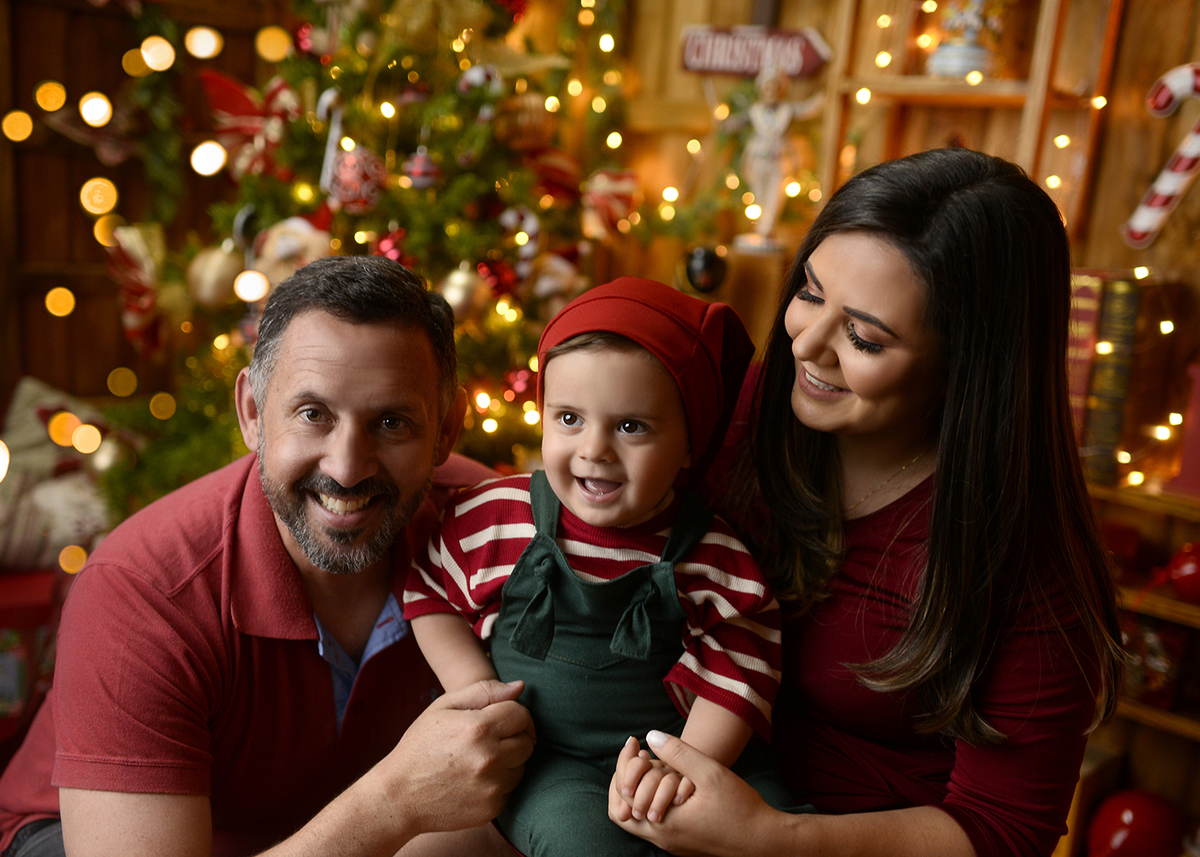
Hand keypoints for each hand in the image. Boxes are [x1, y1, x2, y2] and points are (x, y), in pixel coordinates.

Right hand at [373, 679, 534, 835]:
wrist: (399, 796)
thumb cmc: (421, 746)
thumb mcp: (444, 707)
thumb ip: (484, 691)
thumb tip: (520, 686)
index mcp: (478, 728)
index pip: (522, 714)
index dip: (514, 714)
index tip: (501, 718)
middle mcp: (489, 759)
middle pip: (527, 741)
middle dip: (514, 736)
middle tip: (490, 739)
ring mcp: (492, 787)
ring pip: (522, 765)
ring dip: (509, 760)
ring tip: (480, 759)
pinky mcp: (492, 808)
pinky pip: (512, 788)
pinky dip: (500, 782)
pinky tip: (477, 779)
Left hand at [608, 731, 774, 856]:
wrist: (763, 842)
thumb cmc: (740, 808)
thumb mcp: (710, 772)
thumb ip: (678, 753)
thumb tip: (650, 736)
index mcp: (663, 823)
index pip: (623, 792)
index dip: (624, 763)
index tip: (634, 742)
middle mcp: (661, 838)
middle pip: (621, 811)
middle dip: (623, 778)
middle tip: (634, 755)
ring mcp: (670, 845)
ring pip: (636, 819)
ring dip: (636, 791)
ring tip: (648, 766)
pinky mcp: (679, 846)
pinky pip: (651, 825)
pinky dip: (649, 802)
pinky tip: (664, 783)